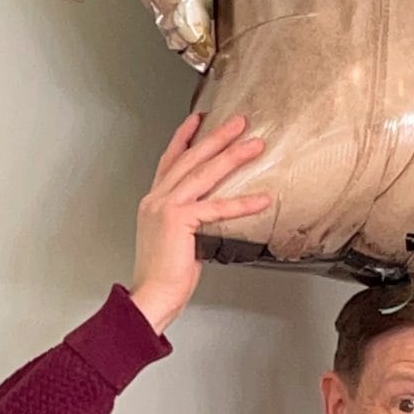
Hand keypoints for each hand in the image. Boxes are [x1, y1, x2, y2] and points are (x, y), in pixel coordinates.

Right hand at [128, 115, 268, 333]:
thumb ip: (190, 221)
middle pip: (190, 159)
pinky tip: (261, 198)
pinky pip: (216, 207)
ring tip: (253, 146)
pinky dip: (242, 203)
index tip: (198, 119)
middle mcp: (157, 199)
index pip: (170, 160)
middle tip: (238, 122)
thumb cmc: (164, 275)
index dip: (184, 137)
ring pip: (203, 173)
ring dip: (232, 156)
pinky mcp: (179, 220)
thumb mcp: (176, 240)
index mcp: (154, 202)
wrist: (151, 294)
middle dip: (216, 137)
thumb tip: (212, 216)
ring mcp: (166, 207)